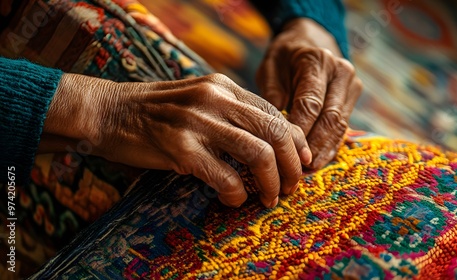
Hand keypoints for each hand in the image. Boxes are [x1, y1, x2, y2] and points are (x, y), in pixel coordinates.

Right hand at [41, 73, 311, 207]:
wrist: (106, 111)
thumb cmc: (154, 112)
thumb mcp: (198, 100)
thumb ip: (230, 113)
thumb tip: (267, 142)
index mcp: (223, 86)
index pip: (275, 113)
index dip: (296, 141)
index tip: (302, 163)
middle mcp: (216, 98)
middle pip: (276, 133)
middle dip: (292, 166)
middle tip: (289, 188)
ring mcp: (198, 121)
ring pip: (259, 154)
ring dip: (271, 183)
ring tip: (268, 198)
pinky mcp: (180, 147)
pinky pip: (225, 176)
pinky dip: (236, 193)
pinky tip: (232, 199)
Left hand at [256, 18, 361, 168]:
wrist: (311, 40)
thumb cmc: (284, 56)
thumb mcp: (270, 67)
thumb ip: (272, 94)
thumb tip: (275, 129)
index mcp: (317, 61)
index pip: (310, 103)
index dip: (300, 131)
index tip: (286, 153)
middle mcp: (340, 72)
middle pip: (330, 117)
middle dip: (313, 146)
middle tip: (297, 169)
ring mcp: (351, 84)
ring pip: (340, 125)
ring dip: (324, 150)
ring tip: (307, 170)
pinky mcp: (354, 97)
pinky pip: (343, 126)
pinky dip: (331, 145)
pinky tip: (318, 162)